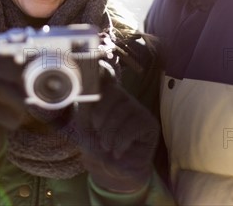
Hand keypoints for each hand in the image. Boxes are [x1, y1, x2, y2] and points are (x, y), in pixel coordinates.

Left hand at [75, 74, 159, 192]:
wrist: (112, 172)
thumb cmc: (98, 146)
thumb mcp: (85, 127)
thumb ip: (85, 106)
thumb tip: (82, 86)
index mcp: (107, 96)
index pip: (107, 76)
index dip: (104, 67)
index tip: (99, 59)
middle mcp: (124, 98)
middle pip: (113, 93)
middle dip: (100, 116)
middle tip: (98, 132)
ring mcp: (138, 109)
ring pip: (121, 112)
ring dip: (109, 134)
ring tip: (107, 146)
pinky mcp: (149, 124)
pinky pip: (131, 127)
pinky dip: (120, 143)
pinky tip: (118, 151)